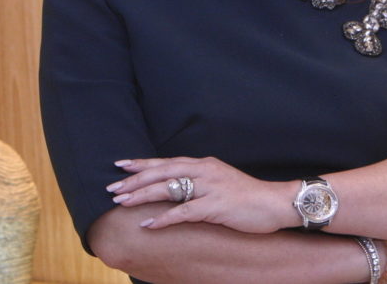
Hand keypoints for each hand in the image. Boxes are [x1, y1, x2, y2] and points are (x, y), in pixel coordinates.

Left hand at [106, 156, 292, 232]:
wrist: (274, 203)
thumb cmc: (246, 197)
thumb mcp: (220, 182)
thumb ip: (199, 181)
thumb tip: (175, 188)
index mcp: (204, 164)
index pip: (167, 161)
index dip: (143, 163)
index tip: (120, 165)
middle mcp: (205, 171)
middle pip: (163, 172)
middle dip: (135, 180)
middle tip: (113, 188)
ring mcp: (210, 187)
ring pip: (169, 188)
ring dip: (142, 196)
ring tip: (121, 203)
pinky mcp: (215, 205)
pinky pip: (184, 211)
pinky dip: (164, 217)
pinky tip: (148, 223)